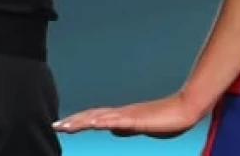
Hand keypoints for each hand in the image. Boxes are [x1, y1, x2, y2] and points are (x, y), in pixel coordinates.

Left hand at [53, 92, 201, 138]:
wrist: (184, 110)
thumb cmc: (165, 118)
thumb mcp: (141, 127)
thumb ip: (127, 127)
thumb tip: (113, 129)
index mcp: (121, 116)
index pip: (94, 117)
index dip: (77, 121)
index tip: (61, 125)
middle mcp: (122, 113)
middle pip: (93, 116)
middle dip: (73, 121)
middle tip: (55, 125)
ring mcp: (129, 115)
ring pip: (101, 117)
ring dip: (82, 121)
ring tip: (66, 126)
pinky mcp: (138, 119)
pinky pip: (118, 121)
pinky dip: (104, 121)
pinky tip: (95, 124)